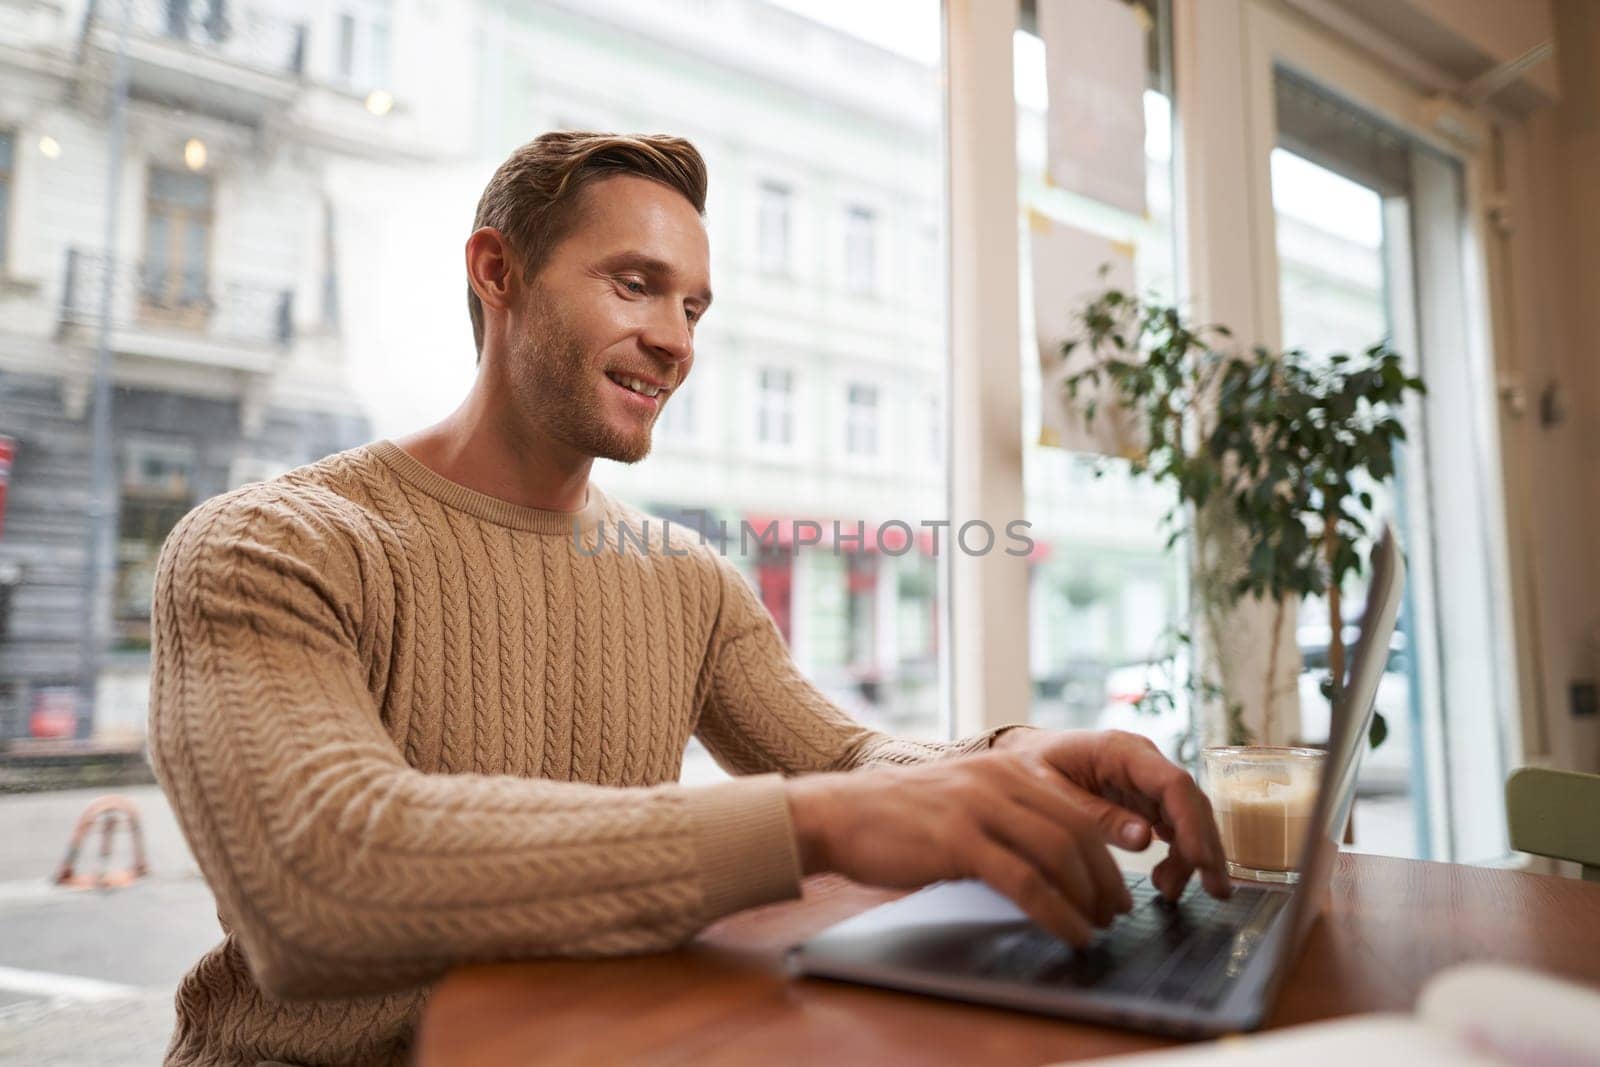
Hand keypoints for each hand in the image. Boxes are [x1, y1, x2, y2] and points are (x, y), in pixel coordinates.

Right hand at [785, 750, 1139, 946]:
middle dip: (1104, 879)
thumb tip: (1049, 861)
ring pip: (1058, 853)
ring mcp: (978, 806)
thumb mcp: (960, 800)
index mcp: (1004, 767)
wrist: (836, 814)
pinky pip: (1026, 881)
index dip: (1104, 853)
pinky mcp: (959, 839)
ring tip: (1094, 928)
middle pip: (1076, 831)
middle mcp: (998, 779)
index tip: (1114, 887)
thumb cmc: (893, 817)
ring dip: (1086, 898)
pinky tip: (1068, 932)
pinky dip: (1056, 912)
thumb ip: (1004, 816)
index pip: (1074, 809)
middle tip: (1114, 913)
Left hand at [990, 727, 1230, 901]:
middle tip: (1216, 890)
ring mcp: (1146, 779)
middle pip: (1190, 801)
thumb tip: (1145, 839)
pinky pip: (1172, 824)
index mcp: (1120, 750)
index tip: (1200, 861)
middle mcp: (1143, 761)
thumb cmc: (1031, 763)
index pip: (1173, 783)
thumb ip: (1095, 814)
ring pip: (1187, 816)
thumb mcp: (1050, 790)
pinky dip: (1176, 853)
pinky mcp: (1144, 797)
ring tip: (1170, 892)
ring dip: (1191, 855)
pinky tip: (1167, 881)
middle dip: (1206, 846)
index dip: (1192, 823)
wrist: (1021, 753)